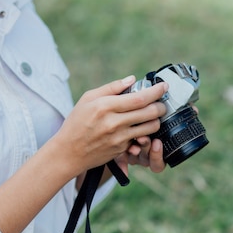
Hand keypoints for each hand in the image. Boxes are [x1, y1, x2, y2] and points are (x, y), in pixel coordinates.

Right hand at [52, 75, 167, 177]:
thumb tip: (132, 80)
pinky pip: (141, 138)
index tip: (164, 86)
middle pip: (150, 112)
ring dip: (156, 120)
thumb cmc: (76, 122)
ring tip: (152, 115)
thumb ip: (111, 88)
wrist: (68, 152)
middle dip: (161, 106)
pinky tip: (140, 127)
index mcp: (105, 106)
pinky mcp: (122, 150)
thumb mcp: (88, 99)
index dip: (156, 91)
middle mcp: (114, 123)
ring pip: (151, 127)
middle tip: (161, 102)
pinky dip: (145, 132)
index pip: (139, 98)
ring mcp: (119, 138)